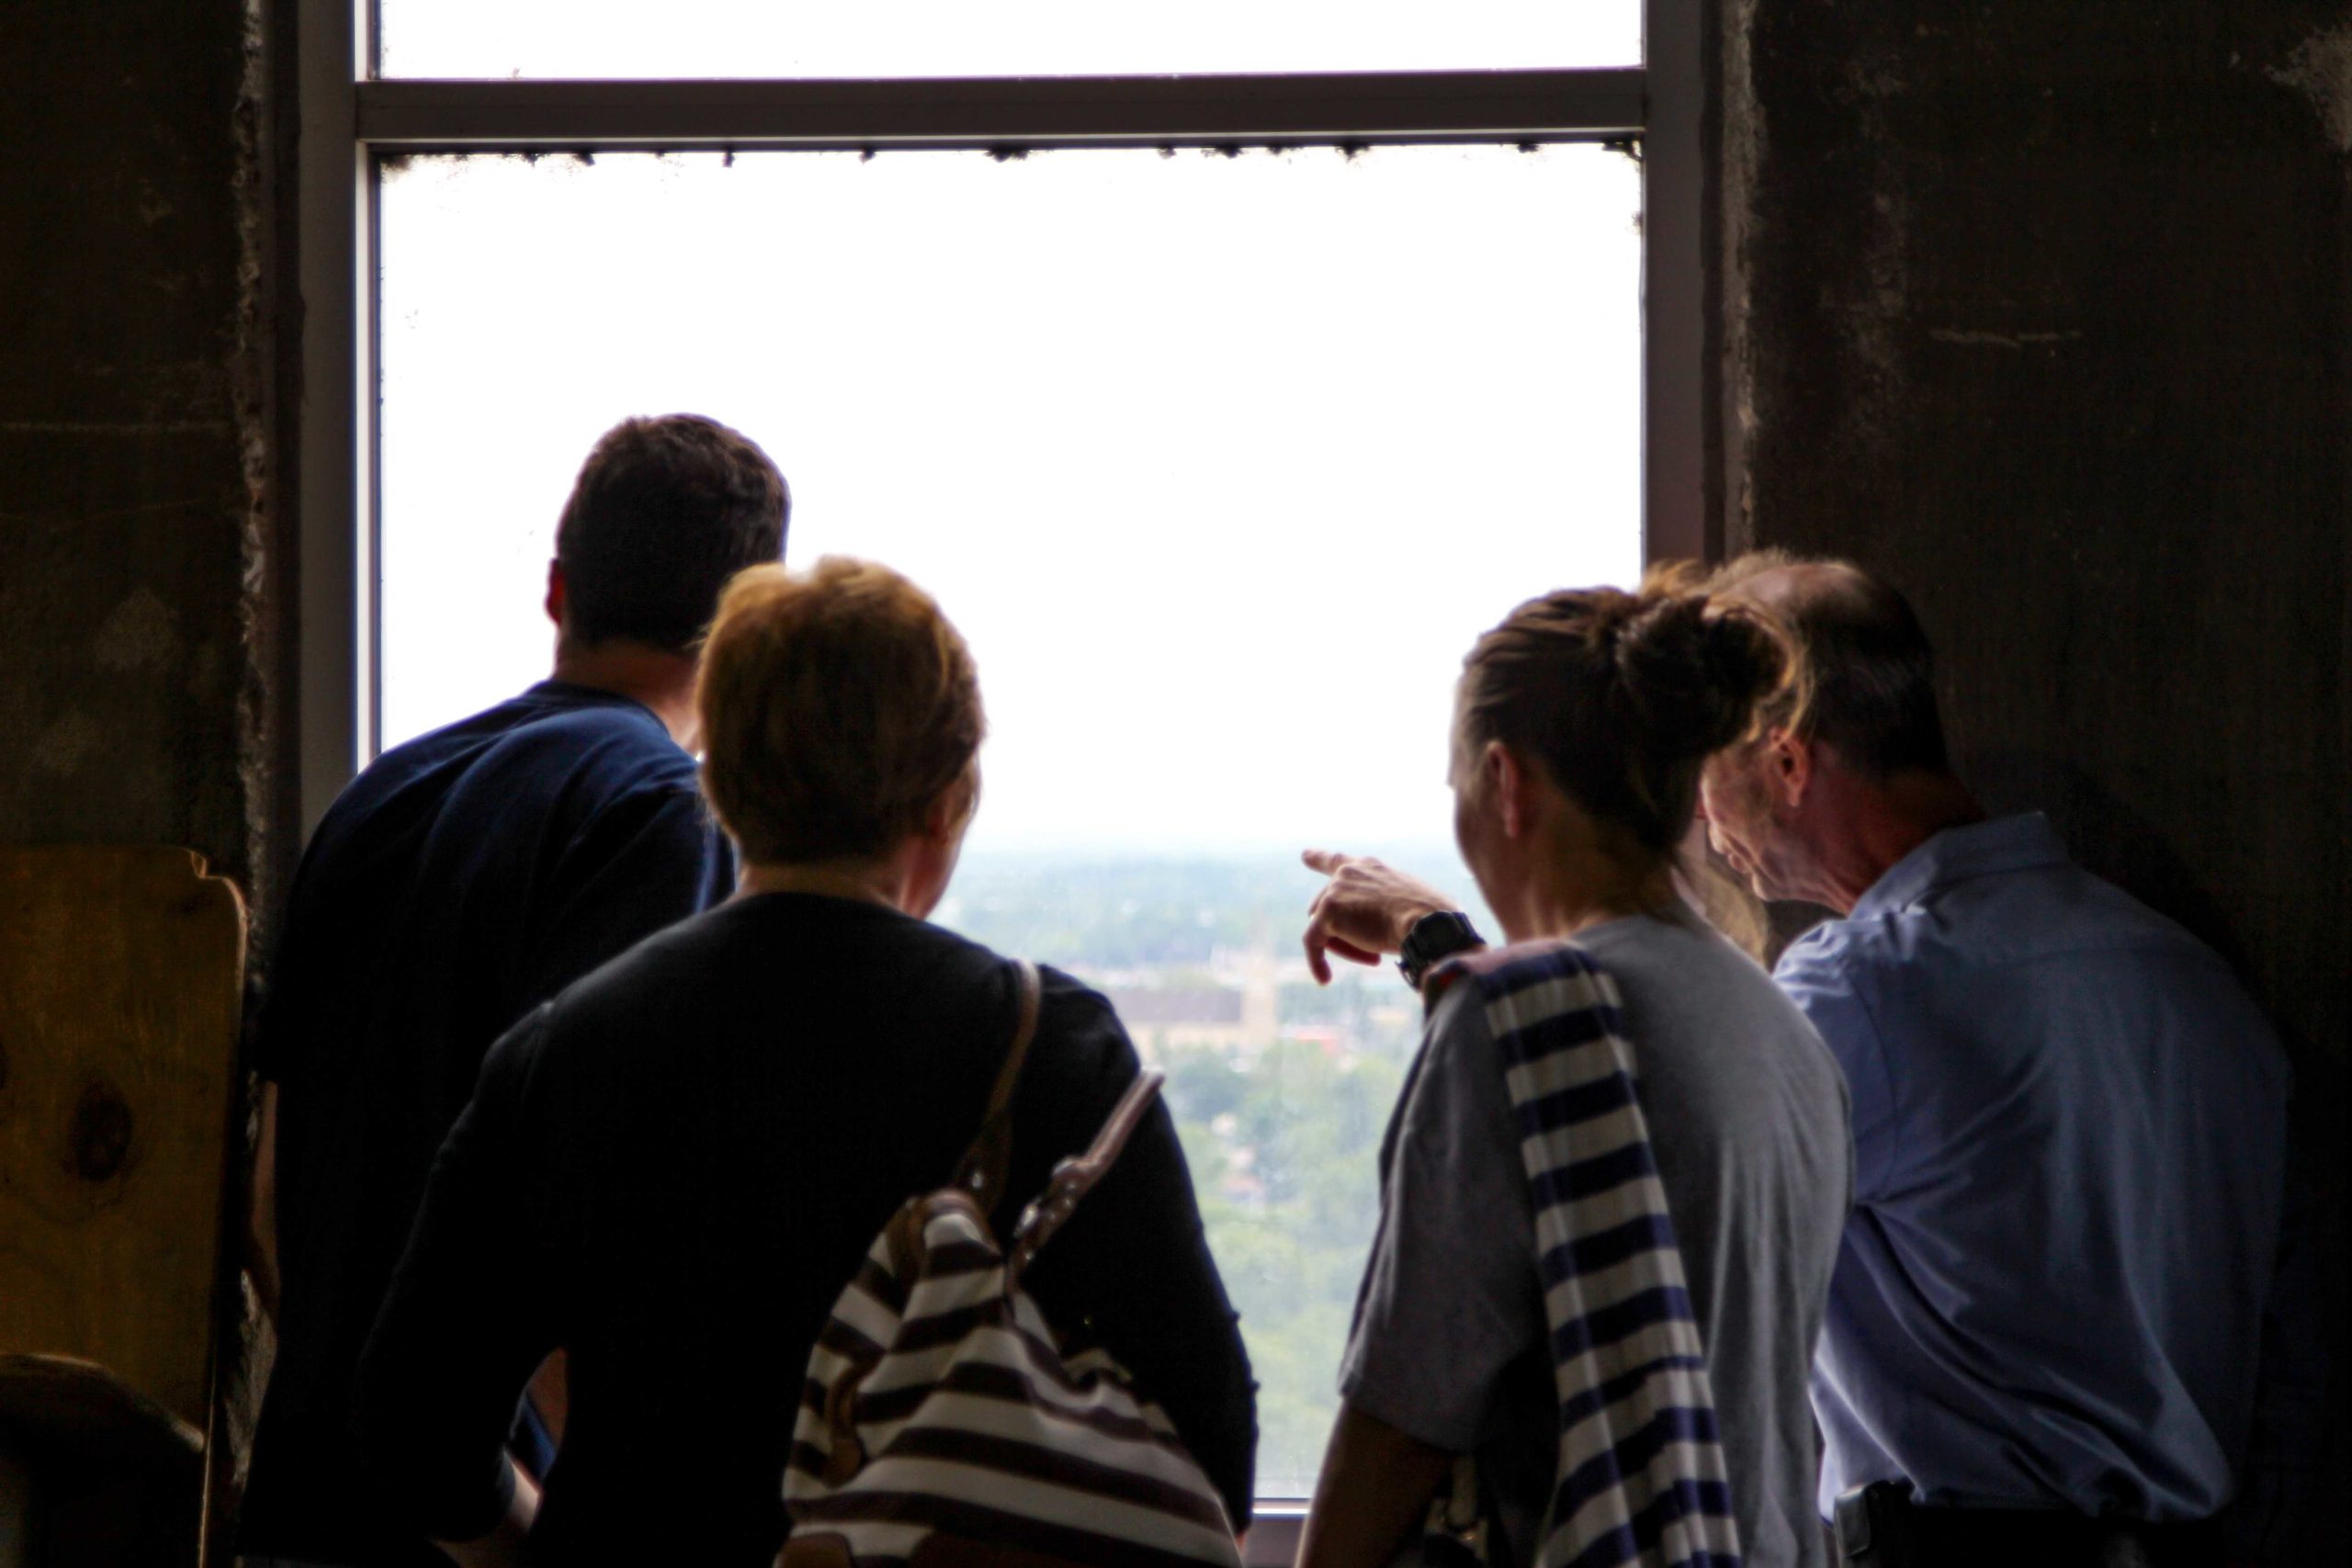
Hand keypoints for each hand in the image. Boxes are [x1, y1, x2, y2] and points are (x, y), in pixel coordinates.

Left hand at [1301, 849, 1456, 984]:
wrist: (1428, 923)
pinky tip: (1324, 979)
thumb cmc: (1430, 918)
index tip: (1305, 855)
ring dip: (1347, 947)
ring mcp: (1336, 890)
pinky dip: (1317, 961)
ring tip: (1375, 958)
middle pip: (1329, 907)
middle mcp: (1349, 873)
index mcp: (1370, 867)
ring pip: (1325, 928)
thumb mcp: (1408, 902)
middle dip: (1346, 933)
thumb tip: (1388, 926)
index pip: (1339, 861)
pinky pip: (1313, 942)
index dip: (1319, 858)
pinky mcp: (1328, 913)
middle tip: (1374, 954)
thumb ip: (1385, 906)